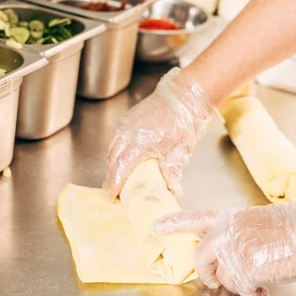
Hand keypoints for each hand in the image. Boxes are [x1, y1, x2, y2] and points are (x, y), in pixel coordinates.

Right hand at [103, 68, 217, 199]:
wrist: (183, 98)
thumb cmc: (184, 123)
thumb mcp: (181, 151)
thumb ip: (173, 173)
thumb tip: (173, 191)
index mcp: (141, 143)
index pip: (120, 168)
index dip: (113, 185)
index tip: (111, 197)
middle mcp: (128, 133)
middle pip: (112, 161)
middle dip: (111, 178)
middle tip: (115, 194)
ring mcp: (125, 125)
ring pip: (112, 151)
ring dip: (113, 166)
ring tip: (119, 180)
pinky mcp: (125, 121)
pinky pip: (115, 141)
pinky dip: (116, 153)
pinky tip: (123, 161)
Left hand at [154, 198, 295, 295]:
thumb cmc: (293, 226)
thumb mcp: (256, 222)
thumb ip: (237, 235)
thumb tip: (231, 256)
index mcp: (228, 218)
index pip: (194, 219)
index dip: (173, 224)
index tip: (154, 227)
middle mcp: (225, 232)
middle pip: (201, 259)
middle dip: (206, 275)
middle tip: (213, 281)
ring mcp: (233, 251)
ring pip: (224, 278)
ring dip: (240, 284)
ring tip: (259, 280)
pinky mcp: (245, 269)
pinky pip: (242, 290)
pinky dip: (253, 295)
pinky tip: (264, 291)